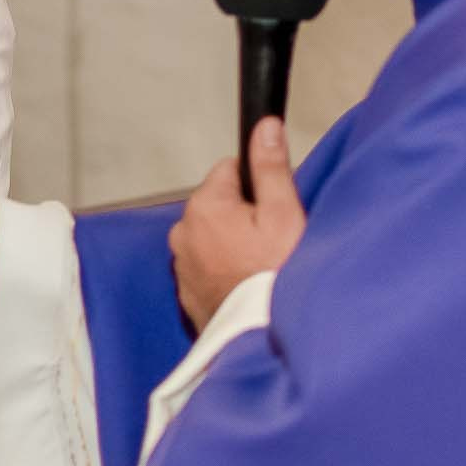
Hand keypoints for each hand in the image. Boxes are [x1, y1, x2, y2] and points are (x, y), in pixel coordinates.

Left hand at [170, 117, 304, 328]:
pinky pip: (206, 266)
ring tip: (259, 267)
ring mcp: (181, 264)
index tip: (273, 209)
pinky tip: (245, 284)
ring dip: (231, 244)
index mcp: (203, 205)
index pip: (230, 170)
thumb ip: (271, 167)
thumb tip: (264, 127)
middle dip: (243, 216)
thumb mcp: (284, 214)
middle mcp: (182, 231)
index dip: (256, 186)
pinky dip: (222, 270)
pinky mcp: (186, 291)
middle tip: (270, 243)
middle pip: (219, 204)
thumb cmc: (276, 275)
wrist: (261, 338)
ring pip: (212, 236)